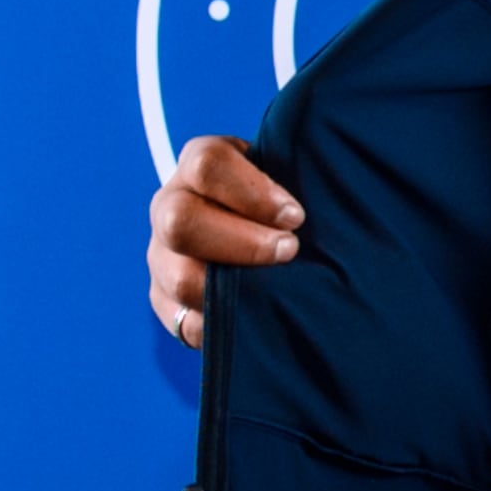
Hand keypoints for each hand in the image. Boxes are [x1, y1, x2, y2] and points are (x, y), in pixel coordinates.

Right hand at [149, 134, 301, 346]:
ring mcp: (163, 255)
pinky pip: (186, 322)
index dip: (254, 192)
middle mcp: (170, 205)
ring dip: (236, 289)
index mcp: (200, 165)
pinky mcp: (166, 301)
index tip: (296, 217)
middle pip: (179, 221)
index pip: (207, 164)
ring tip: (279, 290)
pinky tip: (259, 318)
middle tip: (290, 252)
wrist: (273, 243)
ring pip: (180, 278)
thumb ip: (304, 176)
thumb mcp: (295, 178)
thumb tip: (327, 189)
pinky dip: (226, 326)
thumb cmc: (290, 207)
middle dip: (243, 242)